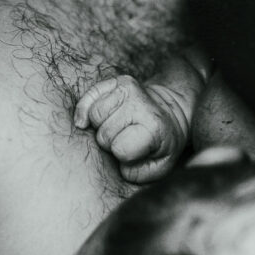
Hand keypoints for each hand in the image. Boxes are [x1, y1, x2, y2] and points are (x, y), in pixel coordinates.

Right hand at [74, 75, 188, 182]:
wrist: (170, 112)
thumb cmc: (161, 144)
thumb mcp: (159, 167)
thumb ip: (136, 173)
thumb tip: (116, 163)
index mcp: (154, 127)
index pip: (120, 148)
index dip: (122, 156)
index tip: (133, 152)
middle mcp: (141, 103)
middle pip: (103, 133)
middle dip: (109, 142)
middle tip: (123, 140)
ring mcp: (128, 88)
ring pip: (93, 114)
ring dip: (99, 126)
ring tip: (114, 128)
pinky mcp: (116, 81)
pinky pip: (88, 96)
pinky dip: (85, 109)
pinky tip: (90, 119)